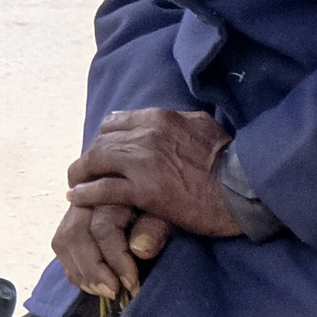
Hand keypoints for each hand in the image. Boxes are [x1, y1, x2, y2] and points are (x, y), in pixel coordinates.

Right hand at [51, 198, 162, 300]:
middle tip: (113, 292)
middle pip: (75, 234)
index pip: (102, 228)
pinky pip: (61, 246)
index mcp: (113, 188)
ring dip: (81, 272)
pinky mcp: (71, 219)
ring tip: (103, 291)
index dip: (116, 259)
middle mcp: (89, 195)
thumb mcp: (165, 213)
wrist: (154, 192)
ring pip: (63, 240)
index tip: (132, 283)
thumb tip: (140, 249)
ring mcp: (76, 206)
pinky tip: (93, 285)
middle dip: (92, 269)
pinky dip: (74, 270)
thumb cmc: (161, 205)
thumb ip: (154, 228)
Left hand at [66, 107, 241, 241]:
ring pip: (96, 162)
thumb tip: (169, 120)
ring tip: (74, 185)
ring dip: (81, 174)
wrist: (242, 188)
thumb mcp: (203, 125)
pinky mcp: (144, 191)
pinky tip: (77, 198)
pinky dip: (86, 194)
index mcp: (159, 118)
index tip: (102, 152)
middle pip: (101, 142)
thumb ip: (179, 121)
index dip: (104, 138)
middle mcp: (146, 135)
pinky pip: (103, 190)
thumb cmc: (228, 159)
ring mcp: (143, 163)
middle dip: (89, 157)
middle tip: (84, 171)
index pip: (115, 122)